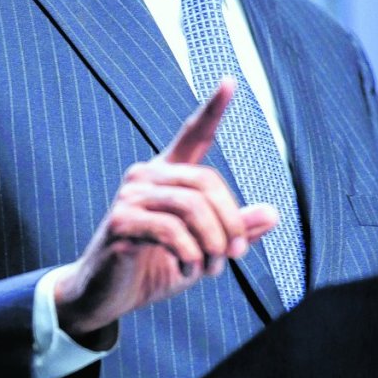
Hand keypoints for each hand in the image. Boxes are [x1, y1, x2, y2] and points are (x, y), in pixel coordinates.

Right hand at [54, 78, 277, 341]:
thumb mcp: (204, 252)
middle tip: (234, 256)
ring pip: (193, 206)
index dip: (213, 108)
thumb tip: (272, 213)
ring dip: (213, 244)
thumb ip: (234, 232)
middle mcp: (146, 176)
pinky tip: (189, 269)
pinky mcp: (121, 220)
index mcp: (167, 175)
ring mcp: (131, 196)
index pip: (193, 135)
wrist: (105, 296)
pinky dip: (191, 254)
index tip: (231, 81)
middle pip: (207, 181)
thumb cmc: (153, 269)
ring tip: (209, 268)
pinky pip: (172, 230)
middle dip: (231, 223)